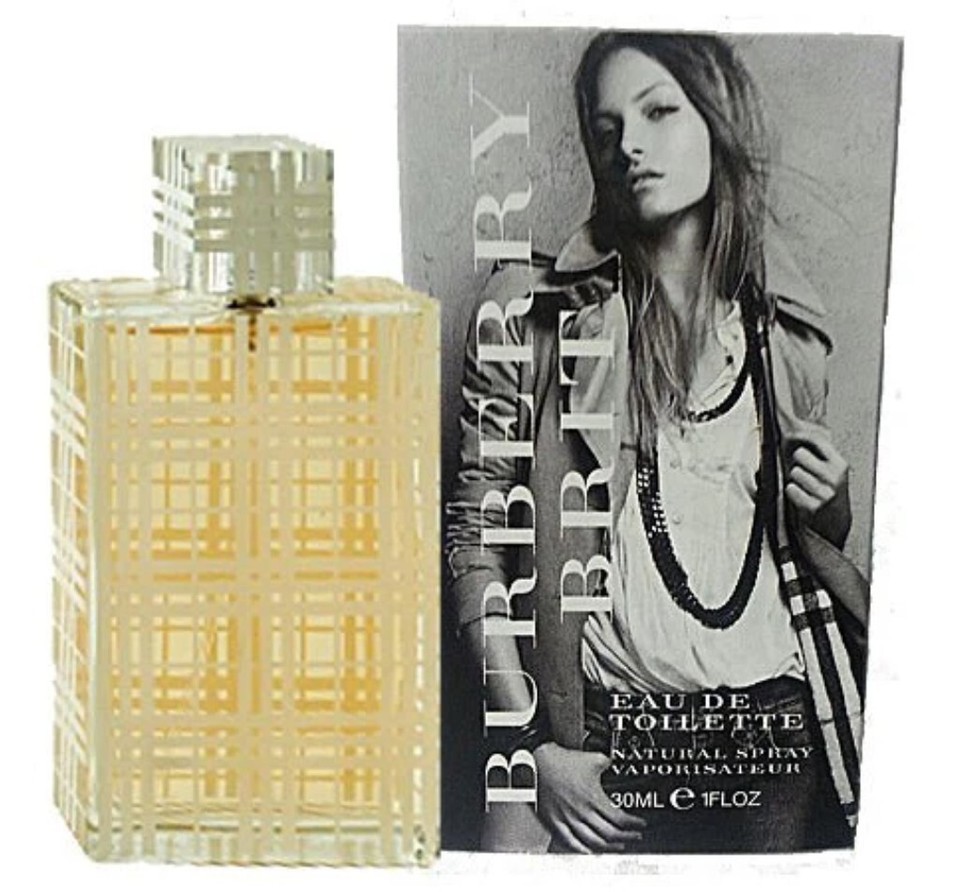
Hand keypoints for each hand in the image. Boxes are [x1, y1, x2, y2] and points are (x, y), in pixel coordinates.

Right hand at [534, 743, 645, 852]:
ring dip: (609, 846)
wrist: (537, 761)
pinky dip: (583, 850)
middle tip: (634, 836)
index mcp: (592, 797)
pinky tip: (590, 850)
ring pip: (593, 842)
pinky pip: (570, 842)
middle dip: (626, 837)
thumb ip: (607, 762)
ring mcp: (568, 819)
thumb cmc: (562, 760)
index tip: (640, 824)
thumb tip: (614, 763)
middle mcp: (581, 812)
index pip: (619, 819)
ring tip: (618, 846)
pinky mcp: (555, 822)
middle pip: (609, 834)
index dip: (633, 824)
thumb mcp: (593, 758)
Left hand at [784, 430, 850, 545]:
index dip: (801, 435)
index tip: (792, 434)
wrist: (836, 523)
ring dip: (795, 479)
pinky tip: (802, 496)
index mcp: (840, 464)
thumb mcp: (830, 469)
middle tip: (804, 471)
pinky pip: (791, 489)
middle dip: (797, 462)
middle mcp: (835, 477)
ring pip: (794, 472)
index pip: (817, 439)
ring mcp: (825, 493)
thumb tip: (791, 422)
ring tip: (805, 487)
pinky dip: (793, 492)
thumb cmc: (828, 490)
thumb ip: (816, 449)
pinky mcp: (814, 507)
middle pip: (800, 454)